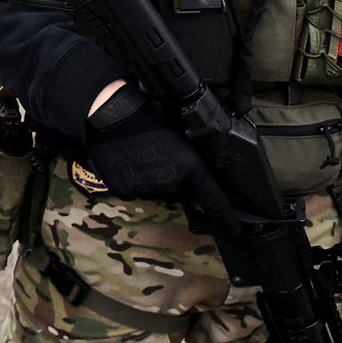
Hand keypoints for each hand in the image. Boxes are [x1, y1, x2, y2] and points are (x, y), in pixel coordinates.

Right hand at [82, 85, 235, 230]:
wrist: (108, 114)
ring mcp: (146, 190)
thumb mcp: (179, 130)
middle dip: (175, 178)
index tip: (234, 229)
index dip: (226, 218)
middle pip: (180, 190)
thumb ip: (190, 153)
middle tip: (162, 155)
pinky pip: (136, 190)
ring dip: (153, 178)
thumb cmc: (146, 114)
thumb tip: (197, 162)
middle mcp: (170, 184)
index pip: (214, 201)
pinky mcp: (125, 191)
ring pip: (156, 190)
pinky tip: (127, 161)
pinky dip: (134, 180)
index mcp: (190, 168)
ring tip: (140, 154)